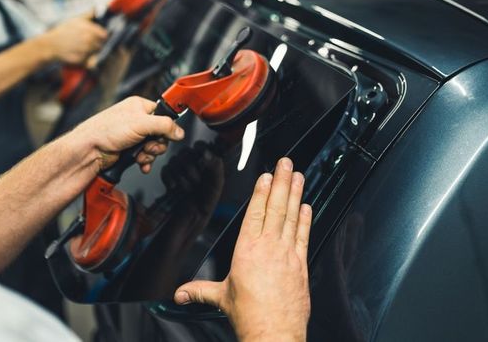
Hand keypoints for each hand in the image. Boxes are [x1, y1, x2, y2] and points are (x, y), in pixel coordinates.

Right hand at [40, 17, 107, 64]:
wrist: (50, 45)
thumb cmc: (63, 31)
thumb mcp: (75, 20)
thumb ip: (89, 15)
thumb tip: (97, 8)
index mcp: (88, 29)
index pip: (104, 35)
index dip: (102, 36)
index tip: (98, 37)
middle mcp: (88, 40)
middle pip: (101, 44)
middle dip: (96, 44)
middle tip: (87, 43)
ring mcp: (84, 50)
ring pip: (95, 53)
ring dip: (91, 51)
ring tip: (81, 48)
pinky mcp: (81, 60)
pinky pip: (89, 60)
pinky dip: (86, 59)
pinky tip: (77, 53)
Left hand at [72, 96, 184, 173]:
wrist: (89, 151)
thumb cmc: (104, 131)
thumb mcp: (140, 124)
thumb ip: (164, 126)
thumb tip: (179, 131)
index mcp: (139, 106)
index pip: (163, 114)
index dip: (166, 126)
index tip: (165, 134)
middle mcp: (136, 120)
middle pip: (161, 133)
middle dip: (157, 144)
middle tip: (148, 146)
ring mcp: (133, 135)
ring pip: (154, 146)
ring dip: (150, 154)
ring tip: (141, 154)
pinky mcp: (129, 149)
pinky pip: (146, 156)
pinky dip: (145, 161)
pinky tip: (140, 162)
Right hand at [174, 158, 311, 341]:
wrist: (274, 333)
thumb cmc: (250, 315)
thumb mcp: (221, 298)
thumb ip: (199, 290)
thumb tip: (180, 293)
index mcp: (246, 251)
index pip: (255, 213)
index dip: (261, 192)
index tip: (266, 175)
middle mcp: (268, 248)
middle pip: (275, 208)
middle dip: (281, 182)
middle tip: (286, 163)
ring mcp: (287, 255)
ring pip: (291, 217)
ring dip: (296, 194)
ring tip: (298, 176)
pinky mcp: (300, 265)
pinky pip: (303, 235)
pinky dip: (305, 219)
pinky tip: (307, 206)